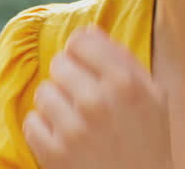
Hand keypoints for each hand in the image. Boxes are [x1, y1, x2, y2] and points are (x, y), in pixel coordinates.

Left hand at [23, 26, 172, 168]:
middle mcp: (98, 101)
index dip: (81, 52)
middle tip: (84, 98)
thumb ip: (123, 59)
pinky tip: (64, 138)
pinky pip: (32, 122)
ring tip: (76, 120)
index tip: (86, 65)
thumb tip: (89, 30)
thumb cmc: (148, 140)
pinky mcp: (53, 153)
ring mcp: (73, 129)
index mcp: (126, 82)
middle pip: (59, 64)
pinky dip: (44, 129)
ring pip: (43, 92)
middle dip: (69, 79)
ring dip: (56, 104)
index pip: (81, 41)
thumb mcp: (152, 95)